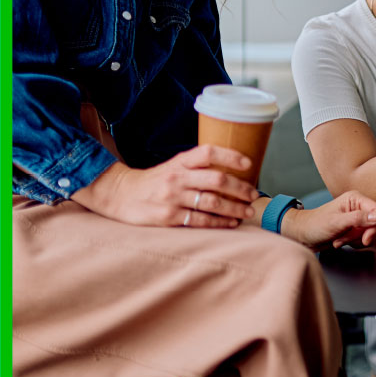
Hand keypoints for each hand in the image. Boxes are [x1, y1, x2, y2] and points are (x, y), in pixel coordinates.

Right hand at [72, 145, 259, 227]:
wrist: (120, 195)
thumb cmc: (154, 181)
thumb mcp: (173, 166)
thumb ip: (197, 166)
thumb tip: (231, 169)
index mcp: (180, 162)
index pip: (209, 153)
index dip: (231, 156)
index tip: (249, 163)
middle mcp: (177, 178)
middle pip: (217, 180)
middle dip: (240, 188)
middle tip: (253, 194)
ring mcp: (173, 198)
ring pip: (212, 202)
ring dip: (234, 208)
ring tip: (247, 211)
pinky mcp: (168, 217)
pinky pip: (199, 221)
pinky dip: (219, 222)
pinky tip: (230, 223)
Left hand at [281, 190, 375, 250]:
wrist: (304, 235)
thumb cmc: (315, 225)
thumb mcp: (337, 222)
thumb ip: (358, 219)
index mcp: (355, 199)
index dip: (375, 226)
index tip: (366, 238)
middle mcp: (357, 206)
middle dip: (362, 235)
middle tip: (349, 239)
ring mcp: (356, 218)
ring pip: (370, 232)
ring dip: (355, 240)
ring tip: (340, 239)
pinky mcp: (354, 228)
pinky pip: (363, 238)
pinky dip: (353, 243)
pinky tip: (340, 240)